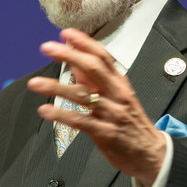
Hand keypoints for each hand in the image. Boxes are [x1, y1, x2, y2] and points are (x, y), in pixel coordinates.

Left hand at [27, 28, 166, 186]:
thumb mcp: (118, 97)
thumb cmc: (131, 123)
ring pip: (82, 95)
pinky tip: (45, 110)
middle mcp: (117, 94)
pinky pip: (81, 121)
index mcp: (120, 83)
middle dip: (68, 55)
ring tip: (35, 83)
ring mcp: (112, 113)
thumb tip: (76, 66)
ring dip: (56, 87)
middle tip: (47, 47)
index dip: (84, 43)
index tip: (66, 33)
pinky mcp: (106, 133)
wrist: (150, 154)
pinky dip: (61, 115)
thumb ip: (97, 82)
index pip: (102, 56)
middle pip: (93, 69)